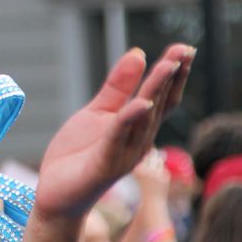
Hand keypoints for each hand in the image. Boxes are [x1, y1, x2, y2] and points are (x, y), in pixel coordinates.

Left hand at [33, 44, 194, 220]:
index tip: (185, 48)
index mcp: (138, 127)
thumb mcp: (98, 112)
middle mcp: (138, 141)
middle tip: (185, 50)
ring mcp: (123, 154)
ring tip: (167, 65)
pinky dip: (129, 121)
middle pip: (159, 105)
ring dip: (156, 91)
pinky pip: (117, 140)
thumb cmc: (80, 154)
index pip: (162, 97)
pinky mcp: (104, 166)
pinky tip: (139, 104)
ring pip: (143, 118)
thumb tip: (139, 52)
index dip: (174, 74)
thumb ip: (118, 86)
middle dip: (172, 77)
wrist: (56, 193)